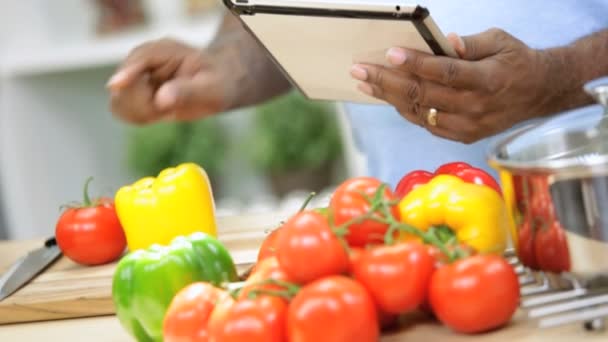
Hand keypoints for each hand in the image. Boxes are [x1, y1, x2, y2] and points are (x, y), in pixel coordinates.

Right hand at [107, 38, 230, 123]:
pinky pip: (121, 109)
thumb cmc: (218, 82)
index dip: (127, 73)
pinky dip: (137, 117)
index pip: (139, 59)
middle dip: (142, 103)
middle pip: (124, 83)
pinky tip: (158, 114)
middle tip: (167, 110)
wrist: (218, 83)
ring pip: (119, 99)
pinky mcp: (132, 90)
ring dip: (139, 112)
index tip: (116, 86)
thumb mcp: (211, 88)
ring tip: (166, 111)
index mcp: (165, 50)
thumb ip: (187, 92)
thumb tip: (161, 99)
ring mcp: (136, 74)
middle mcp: (145, 59)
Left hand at [350, 29, 552, 142]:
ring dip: (389, 97)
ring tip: (365, 83)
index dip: (416, 64)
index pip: (445, 73)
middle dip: (388, 81)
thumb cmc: (514, 61)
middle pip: (424, 95)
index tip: (390, 54)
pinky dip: (405, 109)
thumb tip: (444, 42)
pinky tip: (387, 96)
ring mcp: (468, 126)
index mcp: (488, 80)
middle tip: (360, 69)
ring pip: (420, 112)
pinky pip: (426, 124)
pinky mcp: (462, 136)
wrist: (537, 93)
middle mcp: (476, 107)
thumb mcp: (500, 42)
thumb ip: (470, 43)